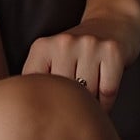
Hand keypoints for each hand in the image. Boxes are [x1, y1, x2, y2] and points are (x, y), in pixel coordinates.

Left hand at [22, 15, 139, 111]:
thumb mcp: (51, 58)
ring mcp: (89, 45)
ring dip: (90, 105)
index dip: (46, 104)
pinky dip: (106, 102)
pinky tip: (103, 96)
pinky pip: (108, 91)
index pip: (36, 86)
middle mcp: (64, 43)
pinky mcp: (112, 51)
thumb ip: (38, 81)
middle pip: (64, 93)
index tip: (52, 110)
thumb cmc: (77, 51)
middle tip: (75, 106)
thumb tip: (28, 116)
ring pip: (87, 94)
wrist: (112, 23)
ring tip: (90, 99)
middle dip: (70, 105)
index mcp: (42, 46)